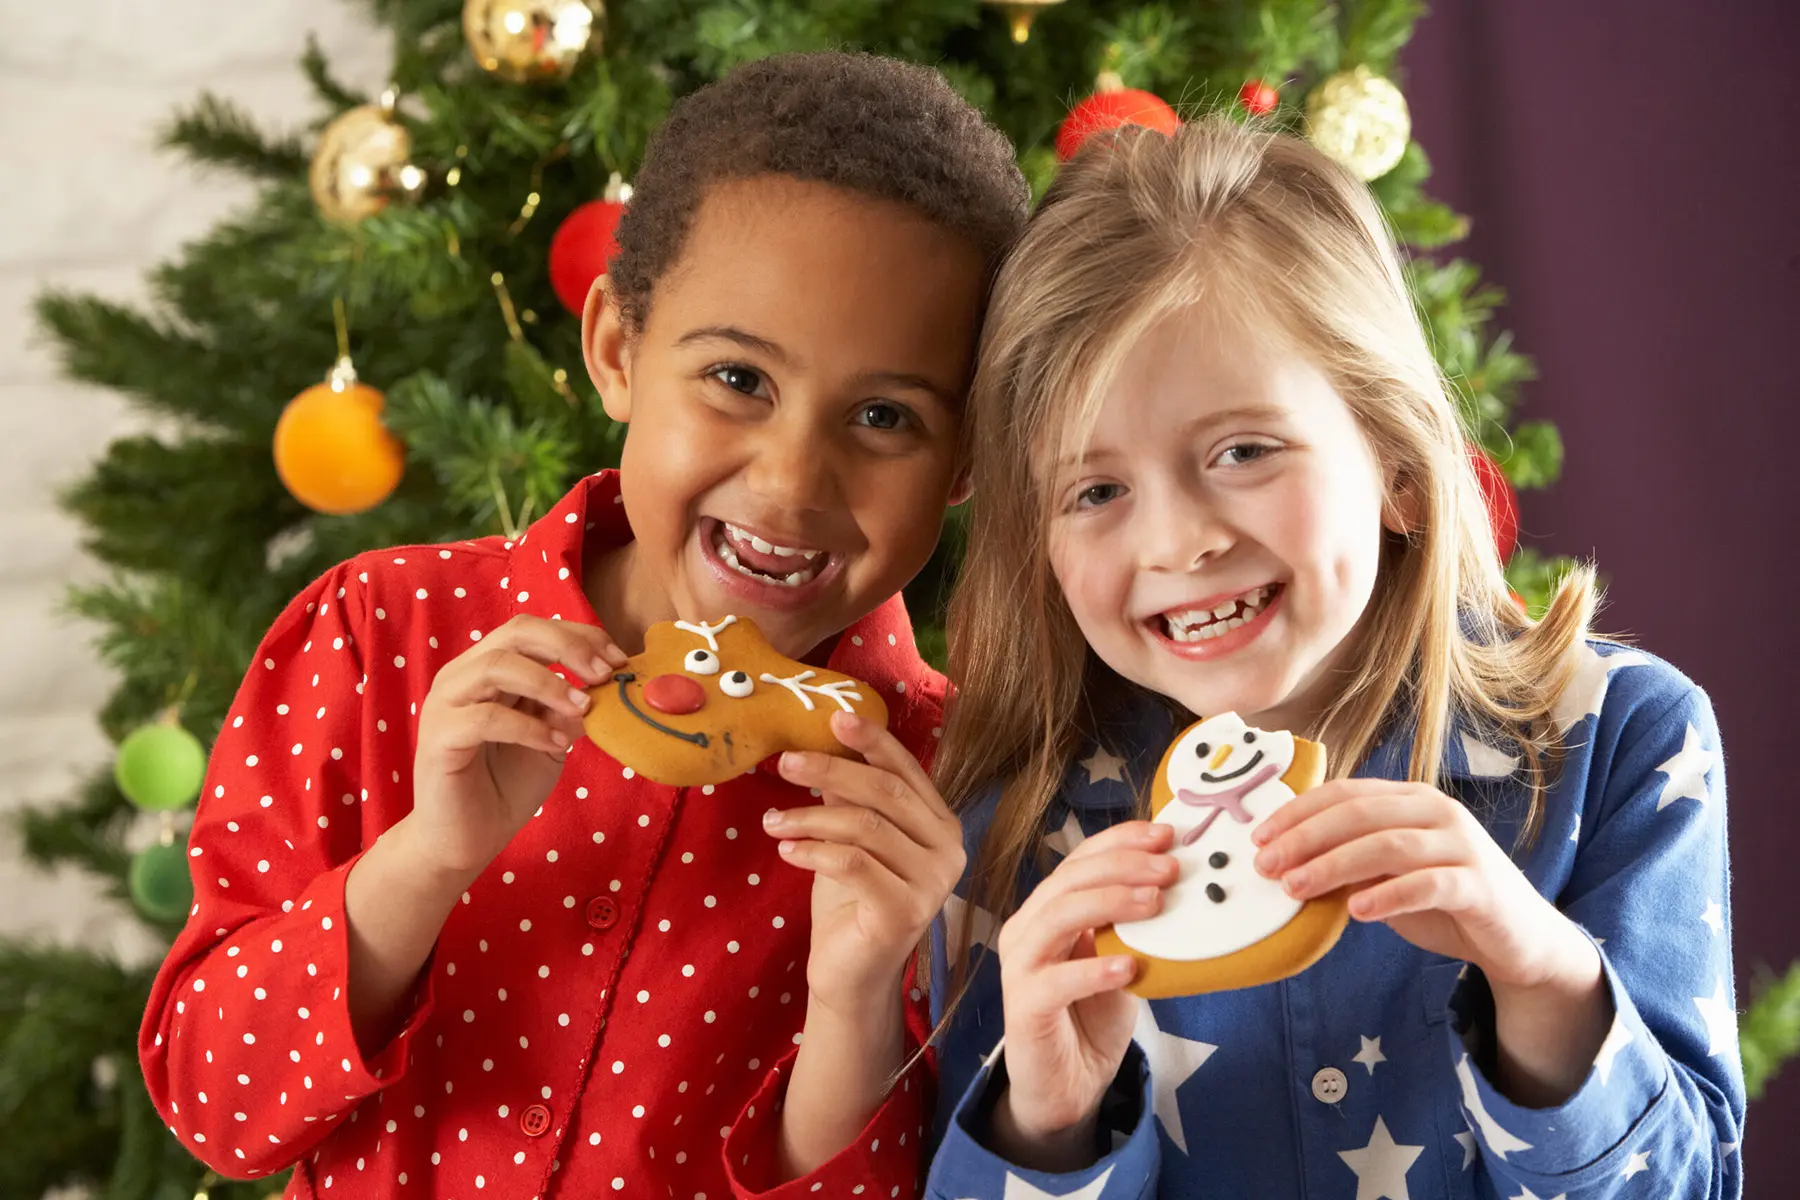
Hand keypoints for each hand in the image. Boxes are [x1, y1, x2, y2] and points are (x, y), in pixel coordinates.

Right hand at [408, 615, 627, 878]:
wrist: (464, 841)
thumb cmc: (504, 786)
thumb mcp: (550, 740)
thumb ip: (569, 710)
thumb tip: (606, 688)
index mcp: (488, 668)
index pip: (532, 629)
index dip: (579, 636)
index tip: (618, 659)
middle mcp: (462, 676)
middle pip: (515, 633)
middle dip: (568, 647)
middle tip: (603, 675)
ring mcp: (445, 704)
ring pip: (496, 666)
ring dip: (549, 683)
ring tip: (582, 709)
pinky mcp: (438, 738)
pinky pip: (485, 718)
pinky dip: (528, 726)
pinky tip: (556, 742)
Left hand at [767, 712, 965, 1013]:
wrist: (851, 973)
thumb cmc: (851, 901)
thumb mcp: (851, 837)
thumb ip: (850, 797)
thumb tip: (822, 744)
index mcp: (940, 823)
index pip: (907, 770)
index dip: (872, 741)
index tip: (835, 717)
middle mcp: (948, 850)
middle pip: (885, 793)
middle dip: (831, 770)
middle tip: (786, 762)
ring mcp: (932, 884)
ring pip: (865, 827)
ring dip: (810, 817)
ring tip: (772, 822)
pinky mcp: (905, 912)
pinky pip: (853, 864)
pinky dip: (813, 851)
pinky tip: (786, 851)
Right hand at [990, 821, 1178, 1170]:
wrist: (1067, 1085)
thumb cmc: (1092, 1016)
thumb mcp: (1121, 958)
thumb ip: (1134, 925)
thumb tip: (1180, 882)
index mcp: (1049, 908)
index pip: (1080, 859)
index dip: (1120, 840)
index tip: (1165, 834)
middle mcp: (1028, 928)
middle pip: (1069, 880)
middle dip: (1122, 866)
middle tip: (1171, 868)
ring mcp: (1021, 966)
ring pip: (1056, 917)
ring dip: (1109, 903)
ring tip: (1155, 904)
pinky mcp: (1024, 1007)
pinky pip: (1055, 981)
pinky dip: (1093, 970)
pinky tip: (1129, 968)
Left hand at [1250, 779, 1610, 1104]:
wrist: (1517, 938)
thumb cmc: (1443, 900)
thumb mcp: (1388, 875)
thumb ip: (1350, 861)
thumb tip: (1286, 861)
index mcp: (1410, 800)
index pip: (1345, 793)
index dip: (1298, 812)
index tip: (1258, 837)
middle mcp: (1437, 812)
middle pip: (1359, 814)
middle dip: (1305, 838)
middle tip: (1267, 866)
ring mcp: (1462, 845)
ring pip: (1388, 844)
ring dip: (1334, 865)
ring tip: (1296, 888)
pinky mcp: (1480, 885)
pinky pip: (1428, 883)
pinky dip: (1389, 894)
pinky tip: (1357, 910)